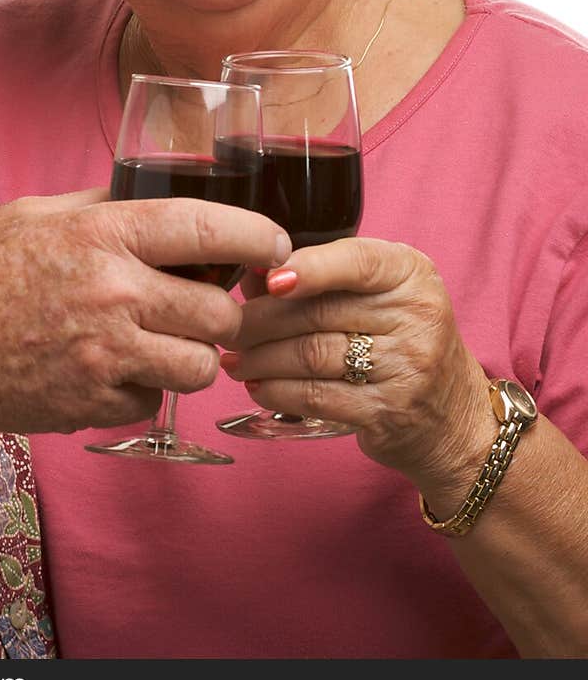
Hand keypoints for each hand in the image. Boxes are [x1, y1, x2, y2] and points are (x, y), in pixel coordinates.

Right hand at [0, 190, 290, 436]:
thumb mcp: (42, 213)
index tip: (277, 248)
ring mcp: (104, 355)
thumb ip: (107, 206)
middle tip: (206, 307)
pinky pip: (152, 401)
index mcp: (105, 235)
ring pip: (200, 367)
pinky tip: (113, 368)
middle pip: (220, 313)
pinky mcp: (91, 403)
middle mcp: (114, 293)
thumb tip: (162, 197)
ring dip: (192, 356)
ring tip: (162, 342)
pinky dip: (144, 389)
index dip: (259, 239)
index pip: (211, 231)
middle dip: (224, 312)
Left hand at [224, 238, 489, 489]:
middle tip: (226, 325)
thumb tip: (251, 273)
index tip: (267, 279)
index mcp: (411, 274)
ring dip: (261, 358)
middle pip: (320, 312)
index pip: (356, 262)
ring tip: (234, 357)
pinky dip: (278, 391)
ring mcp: (406, 367)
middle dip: (261, 319)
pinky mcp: (388, 412)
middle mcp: (416, 316)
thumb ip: (324, 276)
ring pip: (312, 355)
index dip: (308, 269)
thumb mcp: (379, 292)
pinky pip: (317, 397)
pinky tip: (257, 386)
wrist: (453, 416)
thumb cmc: (401, 338)